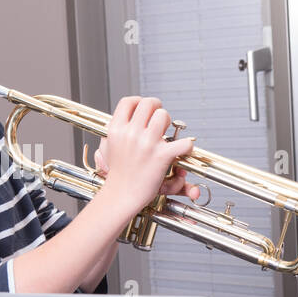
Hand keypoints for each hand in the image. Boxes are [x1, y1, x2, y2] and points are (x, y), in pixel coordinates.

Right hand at [96, 96, 198, 211]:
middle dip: (157, 109)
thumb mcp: (110, 145)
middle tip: (160, 120)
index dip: (139, 102)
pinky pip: (183, 142)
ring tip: (167, 134)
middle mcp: (131, 133)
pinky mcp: (161, 156)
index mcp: (116, 129)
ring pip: (164, 115)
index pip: (129, 101)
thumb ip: (120, 129)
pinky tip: (182, 150)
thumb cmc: (118, 173)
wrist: (121, 195)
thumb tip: (131, 115)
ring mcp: (146, 144)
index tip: (145, 109)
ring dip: (170, 123)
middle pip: (149, 103)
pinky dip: (187, 146)